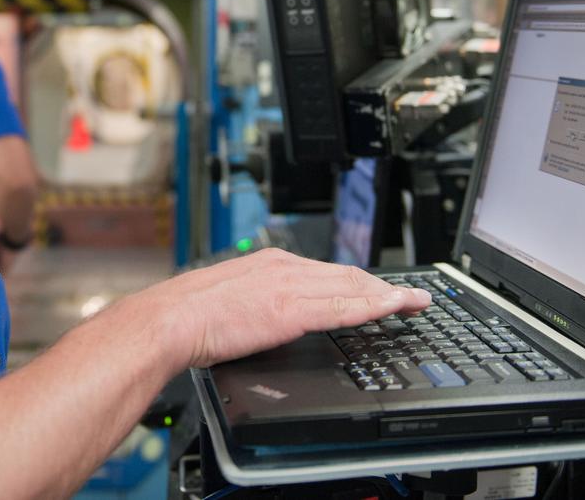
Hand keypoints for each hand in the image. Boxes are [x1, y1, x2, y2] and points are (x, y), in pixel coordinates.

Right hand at [152, 248, 431, 369]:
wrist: (170, 320)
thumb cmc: (188, 316)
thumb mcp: (228, 299)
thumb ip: (252, 302)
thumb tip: (261, 317)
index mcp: (268, 264)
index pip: (325, 271)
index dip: (358, 281)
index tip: (377, 289)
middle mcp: (284, 268)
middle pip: (347, 276)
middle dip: (383, 286)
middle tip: (411, 296)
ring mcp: (290, 287)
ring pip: (353, 288)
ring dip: (389, 295)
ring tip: (414, 303)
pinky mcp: (291, 309)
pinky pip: (344, 308)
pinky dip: (375, 306)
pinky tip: (394, 309)